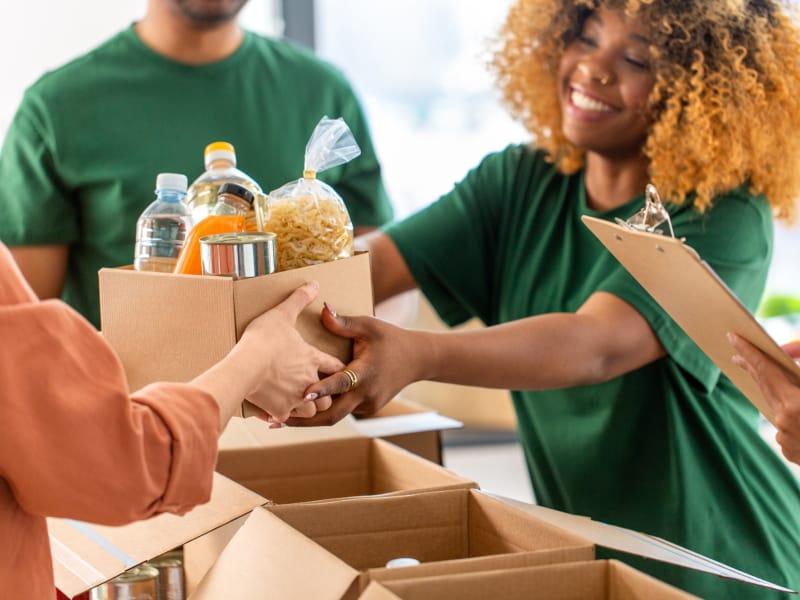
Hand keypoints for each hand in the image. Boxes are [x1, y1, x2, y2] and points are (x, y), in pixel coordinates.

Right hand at [233, 282, 344, 422]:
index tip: (338, 371)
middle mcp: (309, 381)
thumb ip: (298, 299)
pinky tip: (274, 413)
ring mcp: (295, 398)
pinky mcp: (279, 411)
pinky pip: (286, 419)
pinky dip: (281, 416)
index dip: (338, 368)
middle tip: (317, 390)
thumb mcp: (281, 314)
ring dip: (307, 408)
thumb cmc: (264, 340)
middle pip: (329, 394)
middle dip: (326, 394)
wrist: (245, 367)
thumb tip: (314, 283)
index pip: (335, 366)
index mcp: (312, 359)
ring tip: (298, 403)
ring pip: (312, 411)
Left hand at [285, 303, 423, 425]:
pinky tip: (301, 411)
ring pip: (335, 416)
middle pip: (332, 415)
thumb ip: (344, 323)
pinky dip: (324, 411)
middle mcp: (366, 394)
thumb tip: (323, 309)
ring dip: (310, 418)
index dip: (322, 390)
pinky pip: (342, 411)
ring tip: (279, 418)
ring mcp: (367, 405)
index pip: (341, 383)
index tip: (303, 394)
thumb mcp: (369, 326)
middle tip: (276, 419)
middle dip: (305, 419)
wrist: (417, 360)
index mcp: (366, 372)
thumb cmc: (391, 338)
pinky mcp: (366, 409)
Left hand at [730, 333, 799, 463]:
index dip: (750, 352)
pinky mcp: (790, 453)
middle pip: (764, 388)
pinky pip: (786, 428)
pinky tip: (797, 416)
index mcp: (795, 405)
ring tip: (759, 374)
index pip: (766, 371)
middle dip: (752, 369)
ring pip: (777, 408)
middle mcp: (784, 423)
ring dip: (772, 392)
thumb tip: (786, 351)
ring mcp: (786, 440)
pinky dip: (791, 417)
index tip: (733, 337)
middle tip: (738, 354)